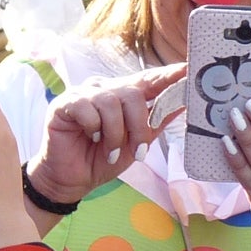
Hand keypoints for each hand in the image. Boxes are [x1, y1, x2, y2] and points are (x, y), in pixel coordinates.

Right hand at [29, 63, 184, 204]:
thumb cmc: (102, 159)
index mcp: (122, 96)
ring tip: (111, 152)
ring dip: (115, 133)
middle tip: (139, 151)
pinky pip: (86, 108)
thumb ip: (156, 122)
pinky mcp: (64, 104)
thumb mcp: (136, 143)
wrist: (72, 181)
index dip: (166, 76)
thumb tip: (183, 104)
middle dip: (139, 126)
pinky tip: (90, 138)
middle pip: (132, 94)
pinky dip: (94, 128)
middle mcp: (104, 90)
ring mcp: (83, 94)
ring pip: (111, 102)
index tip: (187, 70)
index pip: (147, 80)